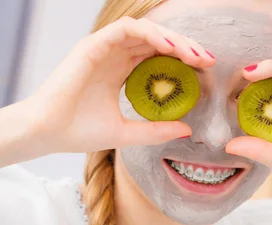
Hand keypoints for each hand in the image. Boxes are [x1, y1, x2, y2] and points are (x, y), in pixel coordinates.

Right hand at [26, 17, 214, 153]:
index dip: (182, 61)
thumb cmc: (81, 132)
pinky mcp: (94, 44)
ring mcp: (104, 48)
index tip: (205, 72)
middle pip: (156, 42)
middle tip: (208, 61)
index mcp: (121, 72)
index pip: (157, 58)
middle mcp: (114, 56)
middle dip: (185, 49)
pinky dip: (151, 35)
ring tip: (195, 55)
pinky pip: (127, 30)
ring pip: (145, 32)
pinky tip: (171, 49)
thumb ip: (155, 130)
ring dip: (173, 40)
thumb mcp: (127, 134)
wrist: (50, 133)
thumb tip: (186, 131)